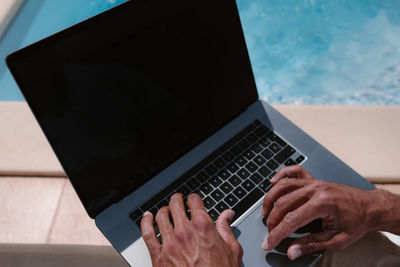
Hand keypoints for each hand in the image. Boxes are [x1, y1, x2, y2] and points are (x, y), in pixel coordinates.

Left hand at [141, 193, 242, 266]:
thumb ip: (227, 229)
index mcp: (203, 227)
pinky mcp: (159, 256)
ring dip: (163, 210)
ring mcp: (170, 243)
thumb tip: (227, 215)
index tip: (192, 201)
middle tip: (177, 200)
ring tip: (165, 210)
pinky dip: (145, 222)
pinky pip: (147, 234)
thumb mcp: (232, 251)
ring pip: (160, 216)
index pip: (194, 201)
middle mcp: (185, 232)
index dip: (193, 199)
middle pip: (175, 205)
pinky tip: (147, 218)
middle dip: (177, 200)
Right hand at [261, 165, 382, 259]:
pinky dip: (281, 174)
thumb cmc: (358, 222)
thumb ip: (311, 245)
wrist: (371, 207)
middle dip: (272, 221)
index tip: (268, 243)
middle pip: (283, 203)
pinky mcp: (314, 179)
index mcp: (322, 204)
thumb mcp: (337, 240)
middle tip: (269, 233)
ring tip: (265, 212)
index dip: (277, 234)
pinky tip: (273, 182)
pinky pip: (293, 171)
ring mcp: (314, 182)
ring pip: (283, 186)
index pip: (291, 220)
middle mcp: (315, 190)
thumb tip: (292, 251)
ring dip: (270, 199)